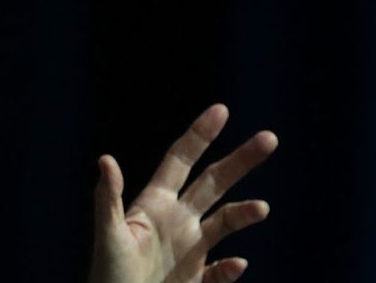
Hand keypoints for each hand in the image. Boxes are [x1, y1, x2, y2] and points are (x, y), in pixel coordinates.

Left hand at [88, 104, 277, 282]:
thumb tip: (105, 159)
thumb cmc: (106, 275)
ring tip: (261, 208)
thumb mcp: (109, 235)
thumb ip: (109, 199)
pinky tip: (237, 264)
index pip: (181, 160)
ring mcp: (189, 249)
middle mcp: (176, 221)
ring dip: (245, 213)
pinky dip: (231, 268)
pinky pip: (221, 270)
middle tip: (269, 138)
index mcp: (155, 204)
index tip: (221, 110)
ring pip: (225, 222)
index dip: (200, 135)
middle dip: (240, 160)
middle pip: (214, 182)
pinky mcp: (196, 279)